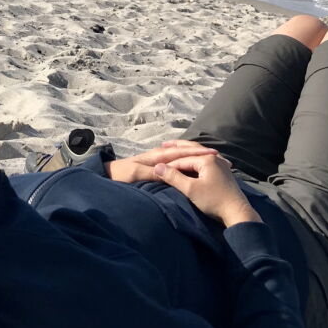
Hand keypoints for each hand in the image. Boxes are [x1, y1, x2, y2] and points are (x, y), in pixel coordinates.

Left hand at [106, 140, 228, 183]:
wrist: (108, 176)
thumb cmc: (120, 175)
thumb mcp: (135, 174)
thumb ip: (150, 172)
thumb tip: (168, 171)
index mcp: (156, 156)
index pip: (180, 153)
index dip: (196, 153)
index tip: (214, 154)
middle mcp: (158, 156)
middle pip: (183, 151)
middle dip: (200, 152)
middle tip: (219, 156)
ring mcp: (157, 161)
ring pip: (180, 156)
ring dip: (195, 156)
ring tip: (211, 159)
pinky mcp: (155, 167)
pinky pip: (175, 162)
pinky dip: (187, 162)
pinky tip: (193, 167)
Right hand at [153, 153, 260, 227]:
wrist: (237, 212)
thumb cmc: (214, 201)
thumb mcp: (190, 189)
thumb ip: (174, 177)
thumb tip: (157, 167)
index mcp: (207, 159)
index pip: (182, 159)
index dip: (168, 164)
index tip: (156, 168)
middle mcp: (215, 158)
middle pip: (192, 150)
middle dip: (177, 147)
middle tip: (164, 143)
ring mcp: (221, 164)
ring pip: (199, 154)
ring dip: (187, 152)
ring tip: (176, 150)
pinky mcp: (223, 172)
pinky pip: (206, 160)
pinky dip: (196, 158)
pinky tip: (192, 161)